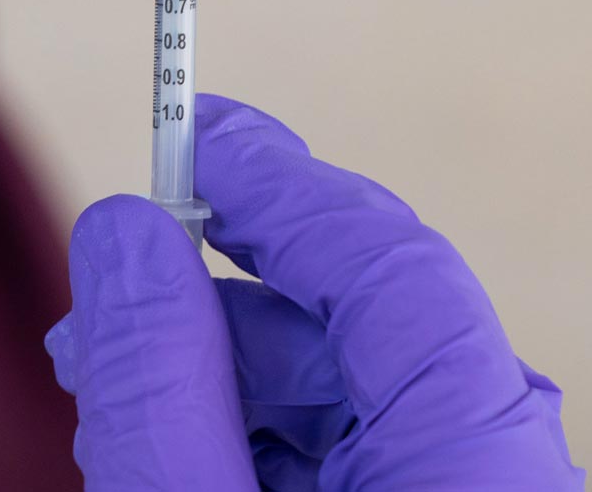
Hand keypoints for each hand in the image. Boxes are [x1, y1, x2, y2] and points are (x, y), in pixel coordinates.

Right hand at [45, 95, 581, 489]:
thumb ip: (156, 381)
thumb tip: (123, 226)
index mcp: (472, 456)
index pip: (392, 264)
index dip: (284, 184)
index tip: (192, 133)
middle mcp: (488, 467)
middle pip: (355, 323)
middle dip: (215, 288)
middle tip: (111, 269)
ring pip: (334, 389)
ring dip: (212, 366)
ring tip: (102, 382)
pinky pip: (336, 451)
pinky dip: (240, 432)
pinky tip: (159, 439)